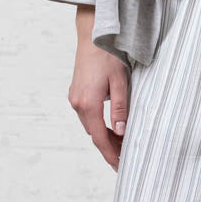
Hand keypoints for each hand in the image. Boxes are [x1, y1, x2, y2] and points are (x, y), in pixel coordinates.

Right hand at [68, 6, 128, 170]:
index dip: (110, 154)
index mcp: (88, 104)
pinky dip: (98, 125)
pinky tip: (110, 127)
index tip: (120, 166)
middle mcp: (77, 103)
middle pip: (94, 135)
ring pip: (90, 126)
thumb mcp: (120, 81)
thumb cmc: (108, 55)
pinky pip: (87, 116)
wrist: (92, 35)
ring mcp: (74, 98)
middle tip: (125, 158)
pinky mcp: (76, 93)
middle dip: (109, 148)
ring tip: (121, 145)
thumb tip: (121, 131)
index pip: (100, 138)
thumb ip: (120, 108)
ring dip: (104, 137)